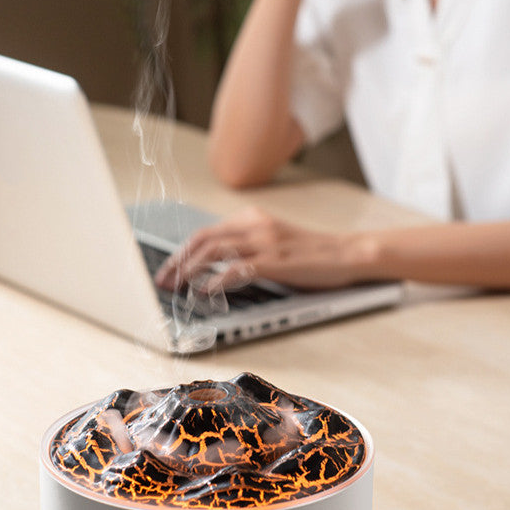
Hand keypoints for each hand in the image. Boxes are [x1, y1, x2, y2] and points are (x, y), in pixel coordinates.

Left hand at [154, 207, 368, 291]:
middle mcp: (255, 225)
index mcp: (251, 219)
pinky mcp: (276, 261)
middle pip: (203, 240)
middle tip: (162, 281)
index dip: (181, 252)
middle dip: (177, 261)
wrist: (347, 253)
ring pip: (214, 251)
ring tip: (176, 287)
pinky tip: (205, 291)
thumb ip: (246, 247)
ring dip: (189, 270)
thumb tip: (214, 266)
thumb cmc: (311, 254)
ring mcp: (265, 242)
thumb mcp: (273, 242)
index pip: (205, 233)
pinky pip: (238, 269)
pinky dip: (217, 280)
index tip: (168, 270)